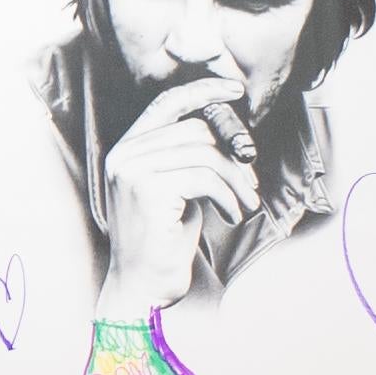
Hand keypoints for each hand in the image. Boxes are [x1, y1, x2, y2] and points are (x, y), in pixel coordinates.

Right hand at [95, 75, 258, 316]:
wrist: (144, 285)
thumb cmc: (165, 239)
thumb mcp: (178, 189)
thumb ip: (191, 158)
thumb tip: (235, 139)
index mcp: (128, 150)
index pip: (166, 104)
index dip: (203, 90)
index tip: (236, 89)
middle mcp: (124, 155)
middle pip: (197, 131)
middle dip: (234, 158)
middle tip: (250, 187)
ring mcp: (132, 171)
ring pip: (206, 154)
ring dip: (236, 181)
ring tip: (244, 205)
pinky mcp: (148, 191)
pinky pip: (205, 177)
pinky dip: (228, 196)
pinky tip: (232, 215)